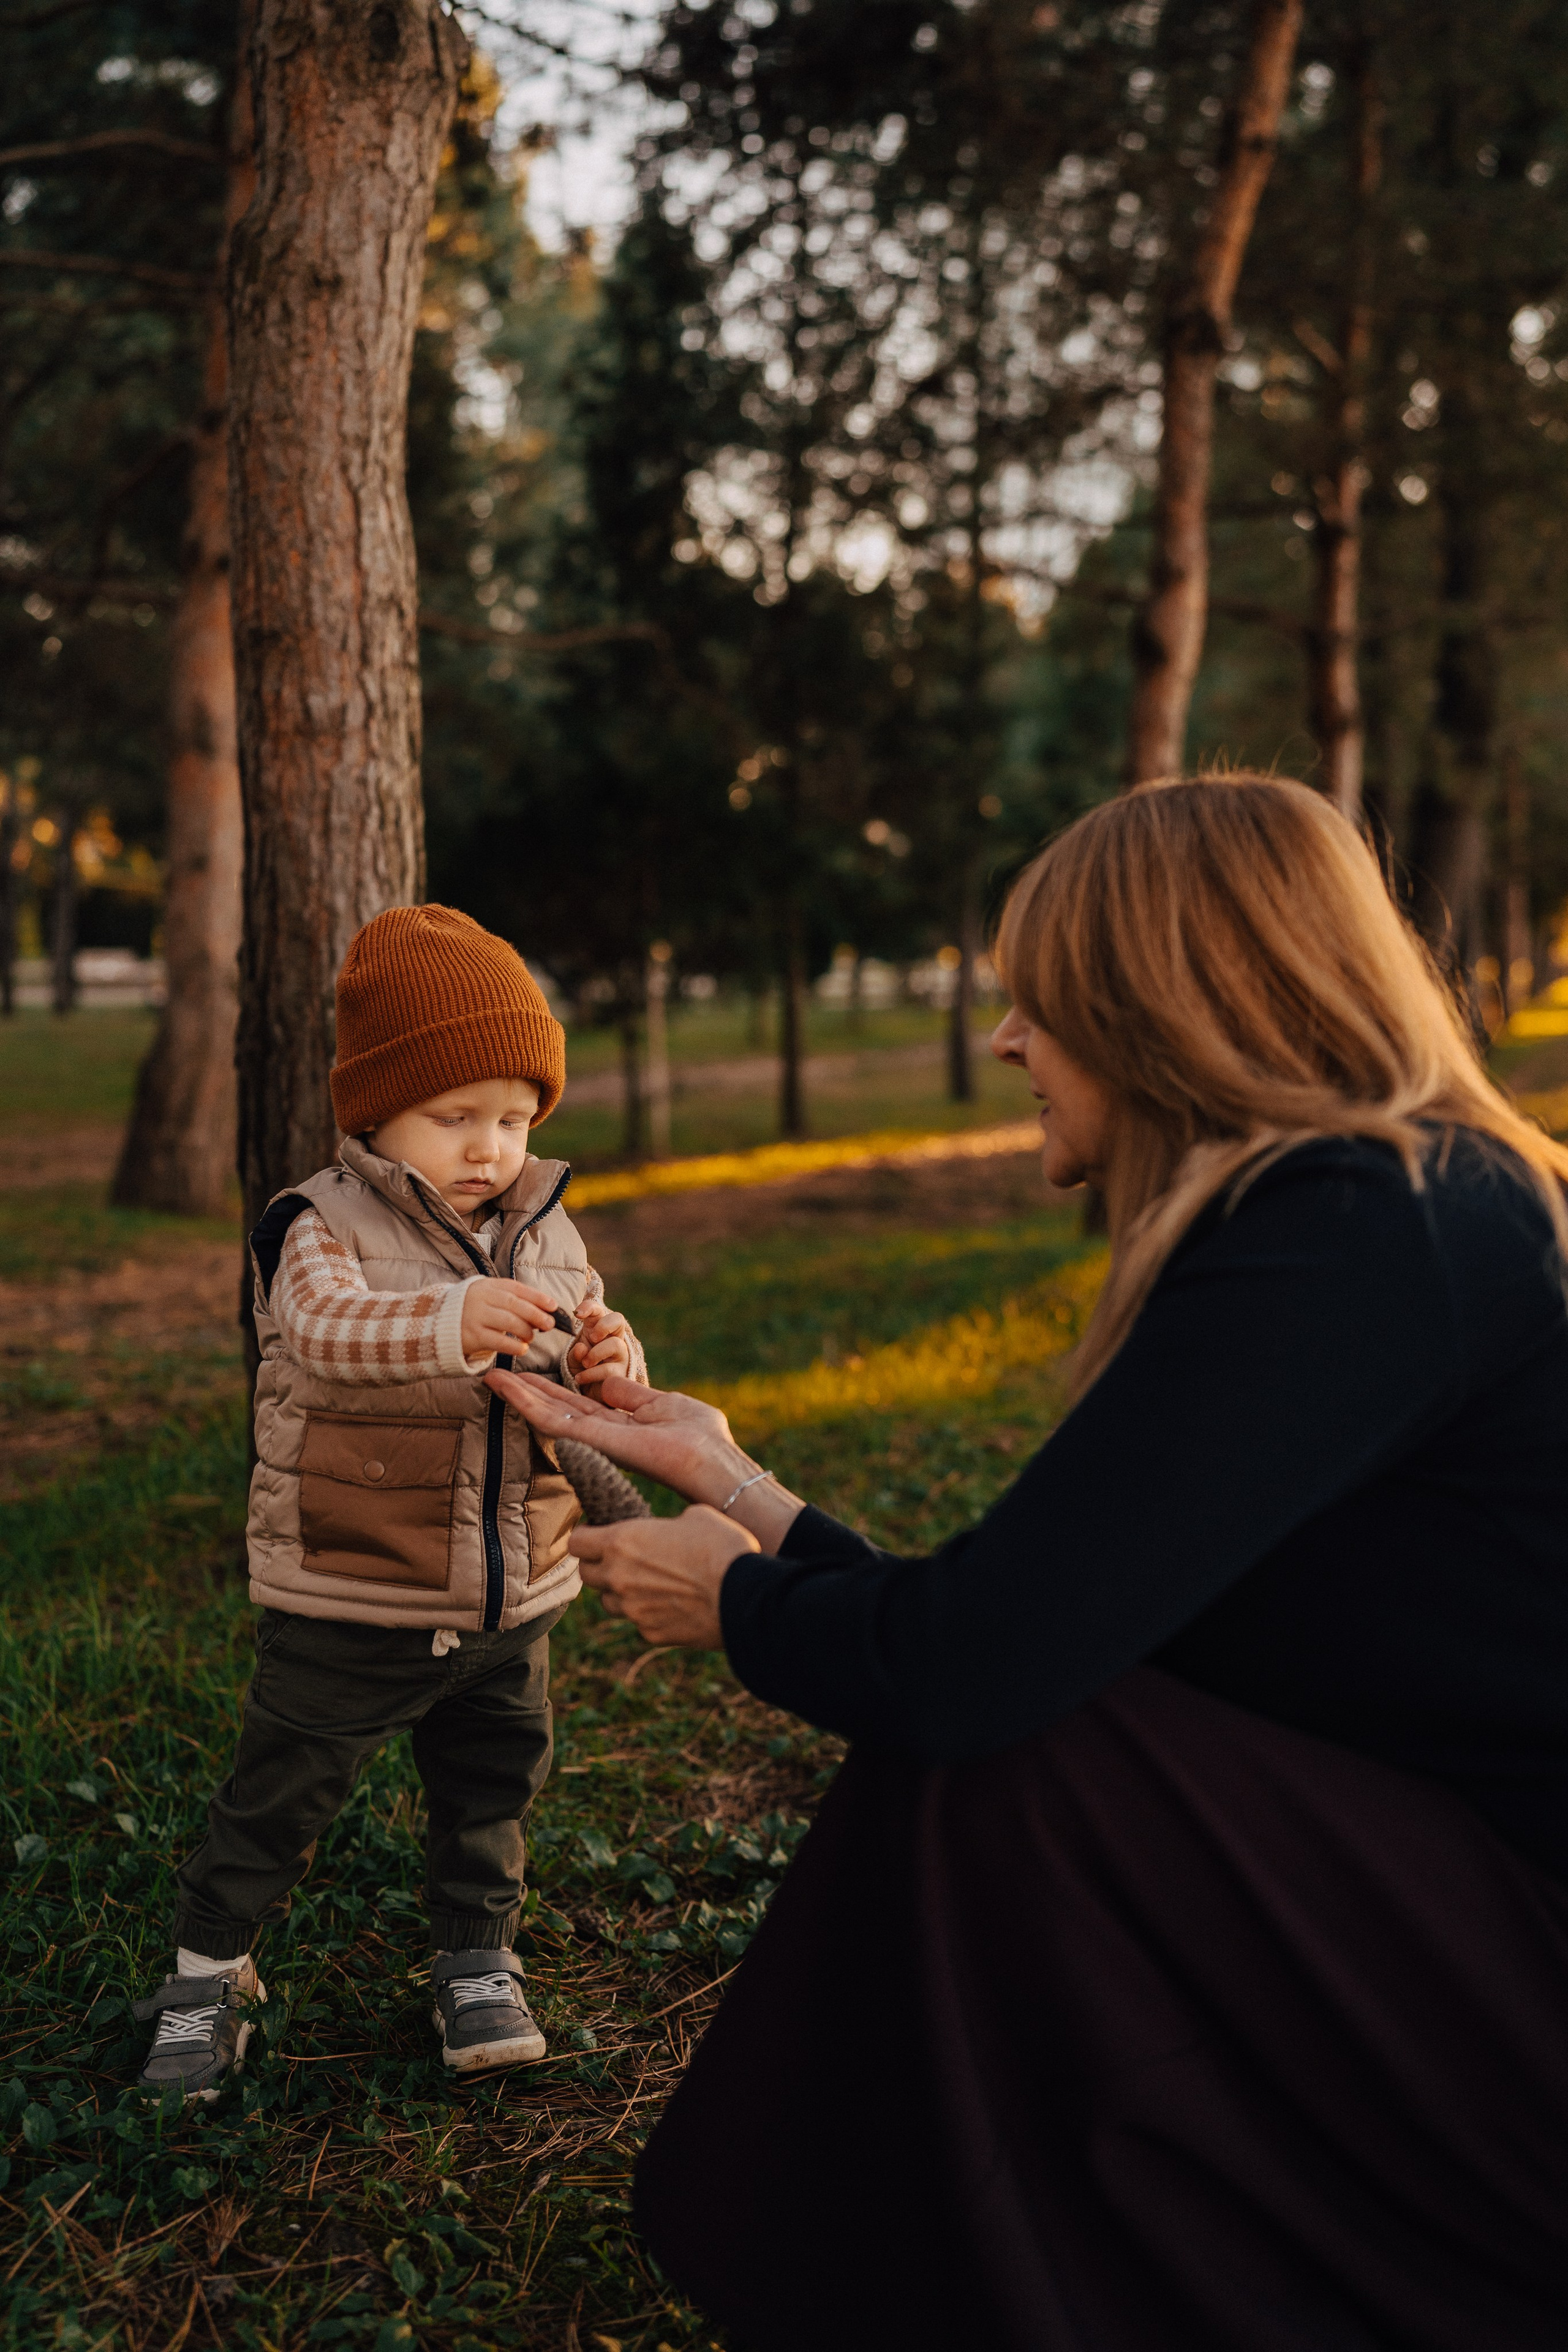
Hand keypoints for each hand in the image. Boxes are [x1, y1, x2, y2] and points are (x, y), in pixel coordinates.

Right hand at [461, 1277, 556, 1362]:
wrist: (439, 1325)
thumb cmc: (474, 1311)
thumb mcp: (489, 1299)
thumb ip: (513, 1302)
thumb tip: (545, 1312)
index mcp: (488, 1285)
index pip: (516, 1288)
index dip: (537, 1296)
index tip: (553, 1305)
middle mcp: (480, 1298)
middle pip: (514, 1304)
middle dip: (535, 1314)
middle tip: (550, 1324)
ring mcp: (474, 1316)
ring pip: (507, 1321)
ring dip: (526, 1330)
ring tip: (532, 1337)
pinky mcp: (471, 1336)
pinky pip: (497, 1341)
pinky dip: (514, 1346)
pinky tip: (522, 1348)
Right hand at [484, 1367, 736, 1495]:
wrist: (712, 1462)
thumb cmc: (700, 1437)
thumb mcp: (663, 1404)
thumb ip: (631, 1396)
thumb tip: (605, 1384)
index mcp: (620, 1425)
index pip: (577, 1406)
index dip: (551, 1390)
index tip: (527, 1374)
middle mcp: (603, 1435)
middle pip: (556, 1409)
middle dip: (526, 1392)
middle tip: (495, 1374)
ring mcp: (596, 1440)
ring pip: (549, 1415)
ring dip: (520, 1396)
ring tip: (493, 1377)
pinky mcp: (595, 1442)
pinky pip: (557, 1422)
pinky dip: (531, 1405)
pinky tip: (512, 1391)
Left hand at [568, 1304, 632, 1389]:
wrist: (590, 1395)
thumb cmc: (583, 1370)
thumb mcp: (574, 1358)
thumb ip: (576, 1352)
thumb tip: (582, 1348)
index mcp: (598, 1330)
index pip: (598, 1311)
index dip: (590, 1307)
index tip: (578, 1313)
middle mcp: (613, 1339)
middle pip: (618, 1319)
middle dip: (604, 1325)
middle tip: (592, 1337)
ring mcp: (621, 1356)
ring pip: (615, 1344)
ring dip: (595, 1353)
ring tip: (584, 1364)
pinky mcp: (622, 1373)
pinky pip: (609, 1369)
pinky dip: (591, 1373)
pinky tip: (580, 1378)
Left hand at [575, 1506, 758, 1647]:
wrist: (745, 1596)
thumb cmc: (723, 1547)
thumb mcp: (696, 1515)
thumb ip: (669, 1523)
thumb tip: (670, 1529)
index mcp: (622, 1542)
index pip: (577, 1542)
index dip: (586, 1536)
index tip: (596, 1534)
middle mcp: (619, 1578)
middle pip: (586, 1575)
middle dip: (599, 1566)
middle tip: (620, 1558)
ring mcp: (633, 1610)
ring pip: (609, 1602)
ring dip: (620, 1592)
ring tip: (646, 1583)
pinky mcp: (651, 1634)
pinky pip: (638, 1623)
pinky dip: (648, 1614)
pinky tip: (672, 1605)